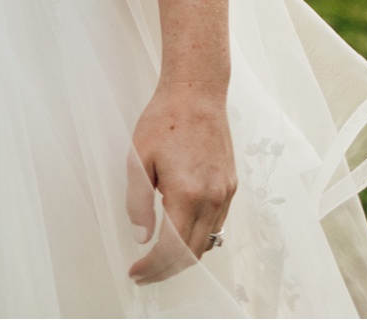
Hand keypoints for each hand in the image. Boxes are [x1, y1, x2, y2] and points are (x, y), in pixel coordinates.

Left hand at [127, 80, 234, 279]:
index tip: (136, 273)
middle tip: (144, 273)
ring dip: (183, 256)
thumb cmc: (163, 121)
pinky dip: (197, 237)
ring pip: (207, 241)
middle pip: (193, 253)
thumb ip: (138, 202)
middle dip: (167, 270)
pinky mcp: (230, 187)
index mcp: (187, 194)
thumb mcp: (137, 159)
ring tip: (158, 258)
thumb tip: (142, 237)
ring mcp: (225, 194)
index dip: (153, 267)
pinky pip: (216, 224)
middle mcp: (212, 199)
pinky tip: (178, 232)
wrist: (197, 94)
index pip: (172, 248)